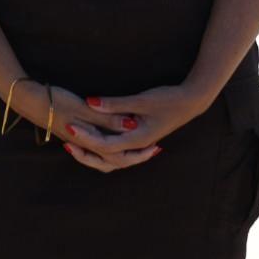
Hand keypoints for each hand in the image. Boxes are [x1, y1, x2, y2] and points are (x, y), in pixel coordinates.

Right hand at [15, 82, 162, 173]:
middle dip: (134, 158)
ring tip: (138, 147)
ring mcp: (75, 140)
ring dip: (121, 154)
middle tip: (154, 150)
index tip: (157, 147)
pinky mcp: (71, 133)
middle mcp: (82, 145)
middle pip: (113, 162)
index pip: (118, 156)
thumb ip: (106, 118)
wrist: (25, 98)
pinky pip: (96, 147)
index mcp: (88, 141)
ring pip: (103, 156)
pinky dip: (109, 146)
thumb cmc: (53, 100)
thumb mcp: (83, 108)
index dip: (139, 154)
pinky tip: (112, 135)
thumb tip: (131, 126)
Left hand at [65, 83, 211, 166]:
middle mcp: (138, 145)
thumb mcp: (140, 100)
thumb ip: (114, 104)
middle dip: (87, 152)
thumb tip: (89, 102)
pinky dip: (104, 146)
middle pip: (108, 158)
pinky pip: (119, 148)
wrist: (192, 101)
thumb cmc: (168, 99)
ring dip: (95, 152)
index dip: (86, 137)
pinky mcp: (140, 136)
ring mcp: (140, 142)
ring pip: (114, 156)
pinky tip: (94, 137)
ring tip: (75, 143)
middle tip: (67, 142)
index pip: (105, 146)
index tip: (69, 125)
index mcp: (138, 139)